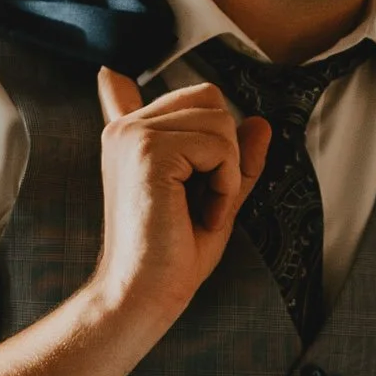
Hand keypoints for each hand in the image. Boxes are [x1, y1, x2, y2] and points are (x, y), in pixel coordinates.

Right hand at [91, 66, 266, 335]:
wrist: (142, 294)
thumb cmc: (174, 256)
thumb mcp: (215, 198)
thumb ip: (235, 160)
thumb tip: (261, 122)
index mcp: (130, 136)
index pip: (160, 91)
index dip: (157, 98)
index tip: (115, 80)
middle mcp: (126, 127)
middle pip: (209, 99)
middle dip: (226, 152)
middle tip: (203, 201)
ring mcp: (134, 134)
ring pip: (220, 120)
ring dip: (227, 171)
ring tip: (200, 209)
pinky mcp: (149, 149)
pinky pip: (219, 146)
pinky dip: (225, 184)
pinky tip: (201, 213)